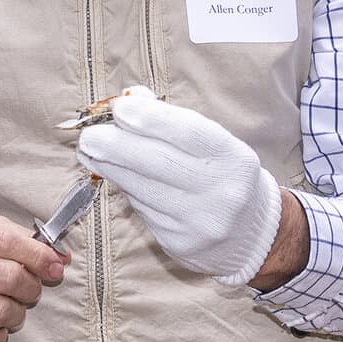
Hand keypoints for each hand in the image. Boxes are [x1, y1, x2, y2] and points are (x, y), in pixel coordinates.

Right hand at [0, 215, 65, 341]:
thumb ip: (20, 238)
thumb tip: (61, 256)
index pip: (8, 242)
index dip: (40, 256)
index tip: (56, 266)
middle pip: (11, 278)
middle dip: (31, 286)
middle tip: (28, 288)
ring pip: (4, 312)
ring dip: (17, 312)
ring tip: (7, 306)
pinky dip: (0, 335)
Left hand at [77, 88, 282, 285]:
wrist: (252, 234)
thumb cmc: (224, 175)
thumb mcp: (214, 144)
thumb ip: (172, 121)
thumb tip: (129, 99)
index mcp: (233, 159)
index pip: (188, 133)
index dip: (149, 118)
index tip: (120, 108)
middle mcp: (219, 192)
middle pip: (158, 162)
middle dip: (116, 144)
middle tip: (89, 134)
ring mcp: (198, 221)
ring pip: (142, 188)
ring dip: (110, 166)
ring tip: (90, 150)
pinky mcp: (178, 242)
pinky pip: (143, 208)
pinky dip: (127, 188)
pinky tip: (117, 175)